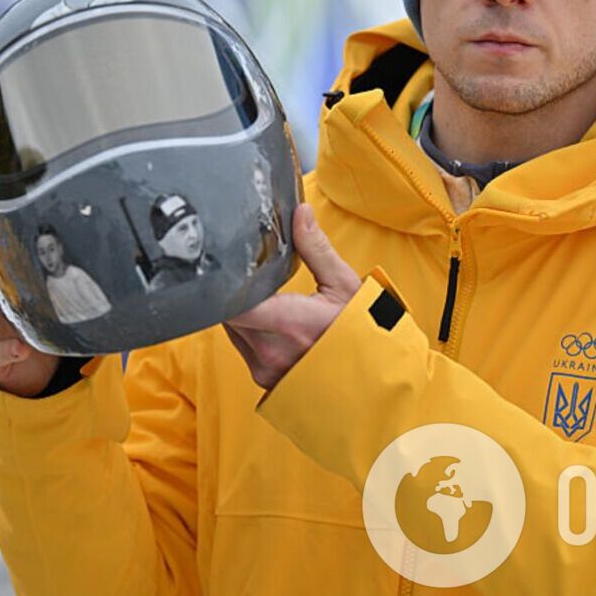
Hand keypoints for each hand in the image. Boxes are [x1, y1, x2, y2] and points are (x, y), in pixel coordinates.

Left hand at [222, 203, 361, 389]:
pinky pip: (242, 347)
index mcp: (288, 323)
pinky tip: (271, 322)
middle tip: (250, 275)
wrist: (375, 382)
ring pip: (231, 330)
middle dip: (234, 292)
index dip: (221, 284)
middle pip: (226, 312)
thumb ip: (316, 249)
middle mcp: (270, 350)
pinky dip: (249, 331)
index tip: (225, 266)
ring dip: (241, 312)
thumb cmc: (363, 334)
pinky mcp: (263, 379)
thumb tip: (300, 213)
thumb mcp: (345, 286)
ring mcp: (265, 369)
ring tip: (266, 298)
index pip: (229, 303)